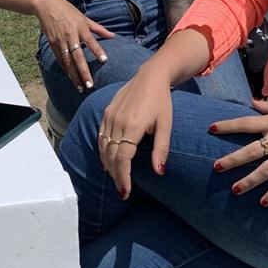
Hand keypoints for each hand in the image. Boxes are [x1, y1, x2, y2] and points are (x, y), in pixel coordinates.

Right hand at [33, 0, 115, 91]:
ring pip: (68, 62)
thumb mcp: (84, 18)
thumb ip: (99, 29)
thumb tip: (113, 36)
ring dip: (74, 76)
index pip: (91, 41)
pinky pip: (60, 59)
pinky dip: (66, 69)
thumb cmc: (68, 10)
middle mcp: (70, 35)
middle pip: (78, 57)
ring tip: (80, 87)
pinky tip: (71, 78)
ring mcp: (60, 41)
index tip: (104, 60)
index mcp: (80, 27)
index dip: (97, 51)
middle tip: (90, 85)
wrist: (46, 5)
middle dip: (84, 72)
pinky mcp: (52, 44)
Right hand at [95, 68, 173, 198]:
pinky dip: (103, 151)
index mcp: (133, 126)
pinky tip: (108, 161)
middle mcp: (118, 121)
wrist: (151, 76)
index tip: (126, 192)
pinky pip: (101, 136)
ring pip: (103, 147)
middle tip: (122, 190)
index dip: (123, 177)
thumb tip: (159, 172)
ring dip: (108, 166)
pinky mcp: (107, 112)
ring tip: (117, 179)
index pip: (122, 159)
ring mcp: (110, 116)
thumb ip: (161, 149)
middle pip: (111, 156)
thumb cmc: (161, 101)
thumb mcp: (166, 125)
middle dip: (116, 176)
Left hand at [209, 101, 267, 205]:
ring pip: (264, 170)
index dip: (228, 126)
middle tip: (215, 167)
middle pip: (250, 151)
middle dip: (232, 160)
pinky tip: (262, 203)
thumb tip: (251, 102)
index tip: (211, 129)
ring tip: (234, 190)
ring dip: (248, 181)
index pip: (245, 123)